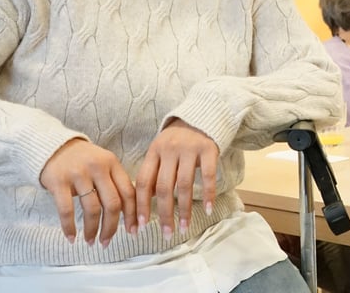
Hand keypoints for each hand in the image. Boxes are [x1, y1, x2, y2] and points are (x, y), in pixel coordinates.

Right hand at [39, 138, 137, 246]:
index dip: (133, 214)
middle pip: (112, 203)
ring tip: (91, 241)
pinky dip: (69, 227)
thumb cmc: (82, 160)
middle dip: (112, 227)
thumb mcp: (103, 164)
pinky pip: (67, 210)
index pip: (128, 192)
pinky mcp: (58, 181)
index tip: (133, 231)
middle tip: (107, 242)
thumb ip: (115, 182)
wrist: (52, 146)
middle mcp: (98, 167)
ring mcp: (78, 174)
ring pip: (92, 209)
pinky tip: (72, 238)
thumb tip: (131, 213)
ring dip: (92, 230)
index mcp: (112, 163)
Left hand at [135, 118, 219, 240]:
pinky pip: (208, 175)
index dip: (142, 205)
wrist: (200, 116)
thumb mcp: (160, 151)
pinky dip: (208, 194)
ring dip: (185, 209)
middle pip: (164, 187)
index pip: (144, 182)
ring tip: (185, 227)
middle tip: (166, 233)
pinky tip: (208, 209)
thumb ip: (154, 172)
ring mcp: (189, 149)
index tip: (141, 225)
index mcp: (154, 152)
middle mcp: (170, 150)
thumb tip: (144, 207)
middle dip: (165, 213)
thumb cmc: (177, 140)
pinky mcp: (208, 149)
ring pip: (184, 185)